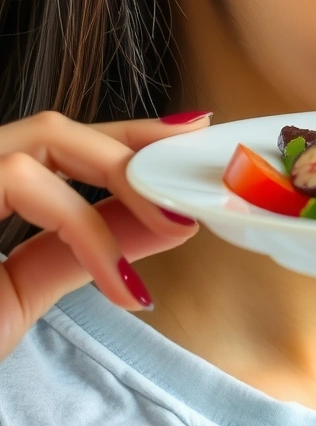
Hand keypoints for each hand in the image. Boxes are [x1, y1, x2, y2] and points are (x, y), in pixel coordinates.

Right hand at [0, 111, 209, 359]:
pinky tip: (121, 279)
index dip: (122, 136)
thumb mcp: (15, 297)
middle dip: (131, 143)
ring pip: (39, 141)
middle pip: (51, 128)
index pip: (53, 146)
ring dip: (118, 178)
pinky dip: (82, 226)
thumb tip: (167, 218)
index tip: (184, 134)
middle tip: (188, 165)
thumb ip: (81, 252)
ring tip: (171, 219)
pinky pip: (16, 179)